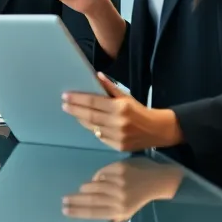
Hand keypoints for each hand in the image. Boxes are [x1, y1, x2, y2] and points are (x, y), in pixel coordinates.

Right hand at [61, 157, 184, 221]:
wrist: (159, 180)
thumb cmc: (141, 197)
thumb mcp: (128, 211)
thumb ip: (113, 215)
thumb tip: (95, 218)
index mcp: (120, 211)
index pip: (94, 212)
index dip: (77, 211)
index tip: (65, 210)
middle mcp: (118, 198)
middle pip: (91, 200)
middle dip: (75, 200)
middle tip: (63, 200)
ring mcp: (119, 183)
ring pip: (94, 185)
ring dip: (86, 188)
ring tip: (82, 190)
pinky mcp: (119, 169)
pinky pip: (101, 173)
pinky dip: (98, 176)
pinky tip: (100, 179)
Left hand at [62, 73, 182, 150]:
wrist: (157, 130)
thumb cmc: (139, 111)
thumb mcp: (127, 97)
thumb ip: (111, 88)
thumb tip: (96, 76)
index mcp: (120, 107)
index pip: (93, 101)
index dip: (78, 99)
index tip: (66, 96)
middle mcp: (118, 122)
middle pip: (90, 115)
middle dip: (74, 109)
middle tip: (64, 104)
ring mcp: (117, 136)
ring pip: (92, 127)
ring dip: (81, 119)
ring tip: (73, 112)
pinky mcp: (118, 146)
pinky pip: (99, 137)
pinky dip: (92, 129)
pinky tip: (87, 123)